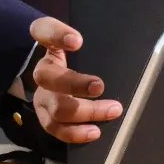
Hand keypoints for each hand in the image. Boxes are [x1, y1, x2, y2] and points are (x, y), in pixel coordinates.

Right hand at [27, 16, 121, 144]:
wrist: (59, 80)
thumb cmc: (80, 60)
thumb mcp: (85, 46)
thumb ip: (96, 43)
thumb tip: (121, 49)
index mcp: (51, 46)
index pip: (43, 30)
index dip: (57, 35)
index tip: (77, 41)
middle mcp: (43, 70)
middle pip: (47, 76)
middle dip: (75, 84)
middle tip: (99, 86)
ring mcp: (42, 95)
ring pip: (56, 107)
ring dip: (85, 112)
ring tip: (112, 110)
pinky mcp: (46, 116)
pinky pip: (55, 128)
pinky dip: (75, 133)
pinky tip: (94, 132)